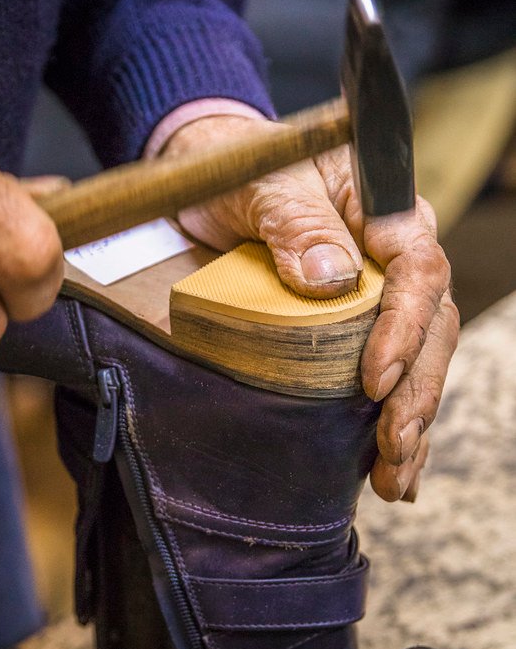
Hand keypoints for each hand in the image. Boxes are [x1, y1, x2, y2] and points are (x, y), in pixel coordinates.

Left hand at [161, 115, 459, 502]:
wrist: (218, 177)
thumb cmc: (245, 169)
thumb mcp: (265, 184)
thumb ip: (297, 223)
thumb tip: (331, 278)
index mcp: (387, 214)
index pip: (419, 272)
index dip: (404, 329)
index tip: (374, 381)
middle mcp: (395, 260)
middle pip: (431, 330)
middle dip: (415, 395)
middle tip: (394, 447)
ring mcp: (380, 299)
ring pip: (417, 363)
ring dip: (411, 424)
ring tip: (396, 479)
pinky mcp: (354, 330)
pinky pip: (387, 377)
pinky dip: (390, 424)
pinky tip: (389, 469)